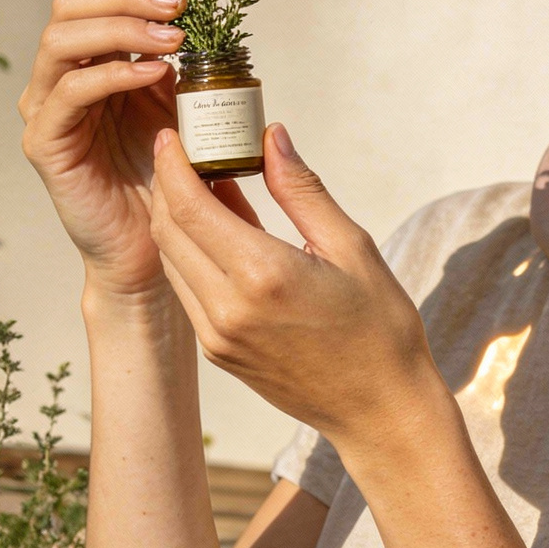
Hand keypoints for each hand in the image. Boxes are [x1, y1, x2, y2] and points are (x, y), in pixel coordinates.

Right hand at [19, 0, 189, 300]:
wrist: (152, 247)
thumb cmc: (166, 178)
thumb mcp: (179, 105)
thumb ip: (179, 61)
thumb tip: (208, 13)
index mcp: (87, 58)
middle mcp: (58, 76)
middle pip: (70, 4)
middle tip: (179, 3)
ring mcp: (45, 108)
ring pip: (62, 40)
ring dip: (121, 28)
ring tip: (173, 36)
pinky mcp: (45, 143)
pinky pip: (70, 94)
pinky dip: (114, 74)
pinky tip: (156, 73)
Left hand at [147, 126, 447, 453]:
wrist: (381, 413)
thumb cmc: (380, 329)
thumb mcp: (352, 248)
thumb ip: (301, 190)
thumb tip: (271, 136)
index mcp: (263, 276)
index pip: (190, 206)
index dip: (173, 164)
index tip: (174, 134)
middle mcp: (227, 309)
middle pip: (169, 230)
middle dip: (167, 184)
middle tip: (184, 150)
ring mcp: (217, 337)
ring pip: (172, 261)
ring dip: (175, 219)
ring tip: (201, 184)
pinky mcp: (218, 354)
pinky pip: (188, 290)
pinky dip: (191, 253)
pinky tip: (217, 231)